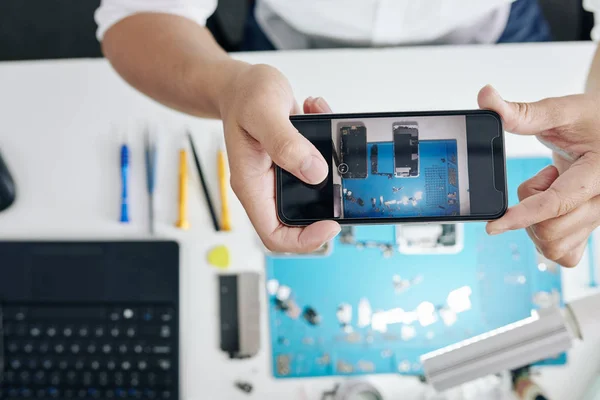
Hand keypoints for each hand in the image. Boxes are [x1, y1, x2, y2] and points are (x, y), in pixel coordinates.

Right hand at [219, 64, 339, 251]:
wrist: (239, 83)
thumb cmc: (242, 96)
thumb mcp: (262, 113)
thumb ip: (286, 143)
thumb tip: (315, 172)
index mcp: (252, 185)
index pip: (275, 234)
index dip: (305, 240)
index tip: (330, 224)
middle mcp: (266, 185)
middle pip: (298, 220)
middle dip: (327, 203)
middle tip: (344, 179)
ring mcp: (281, 175)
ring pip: (314, 192)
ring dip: (331, 167)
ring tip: (331, 133)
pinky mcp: (294, 161)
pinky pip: (318, 167)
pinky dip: (328, 143)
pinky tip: (319, 114)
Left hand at [478, 85, 599, 266]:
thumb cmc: (592, 120)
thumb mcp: (561, 110)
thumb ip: (522, 111)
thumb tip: (486, 97)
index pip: (556, 203)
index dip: (521, 215)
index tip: (494, 226)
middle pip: (550, 231)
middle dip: (529, 209)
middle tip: (543, 178)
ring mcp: (598, 220)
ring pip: (553, 246)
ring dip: (536, 224)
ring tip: (550, 190)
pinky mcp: (590, 230)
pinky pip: (564, 254)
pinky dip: (547, 239)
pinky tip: (549, 215)